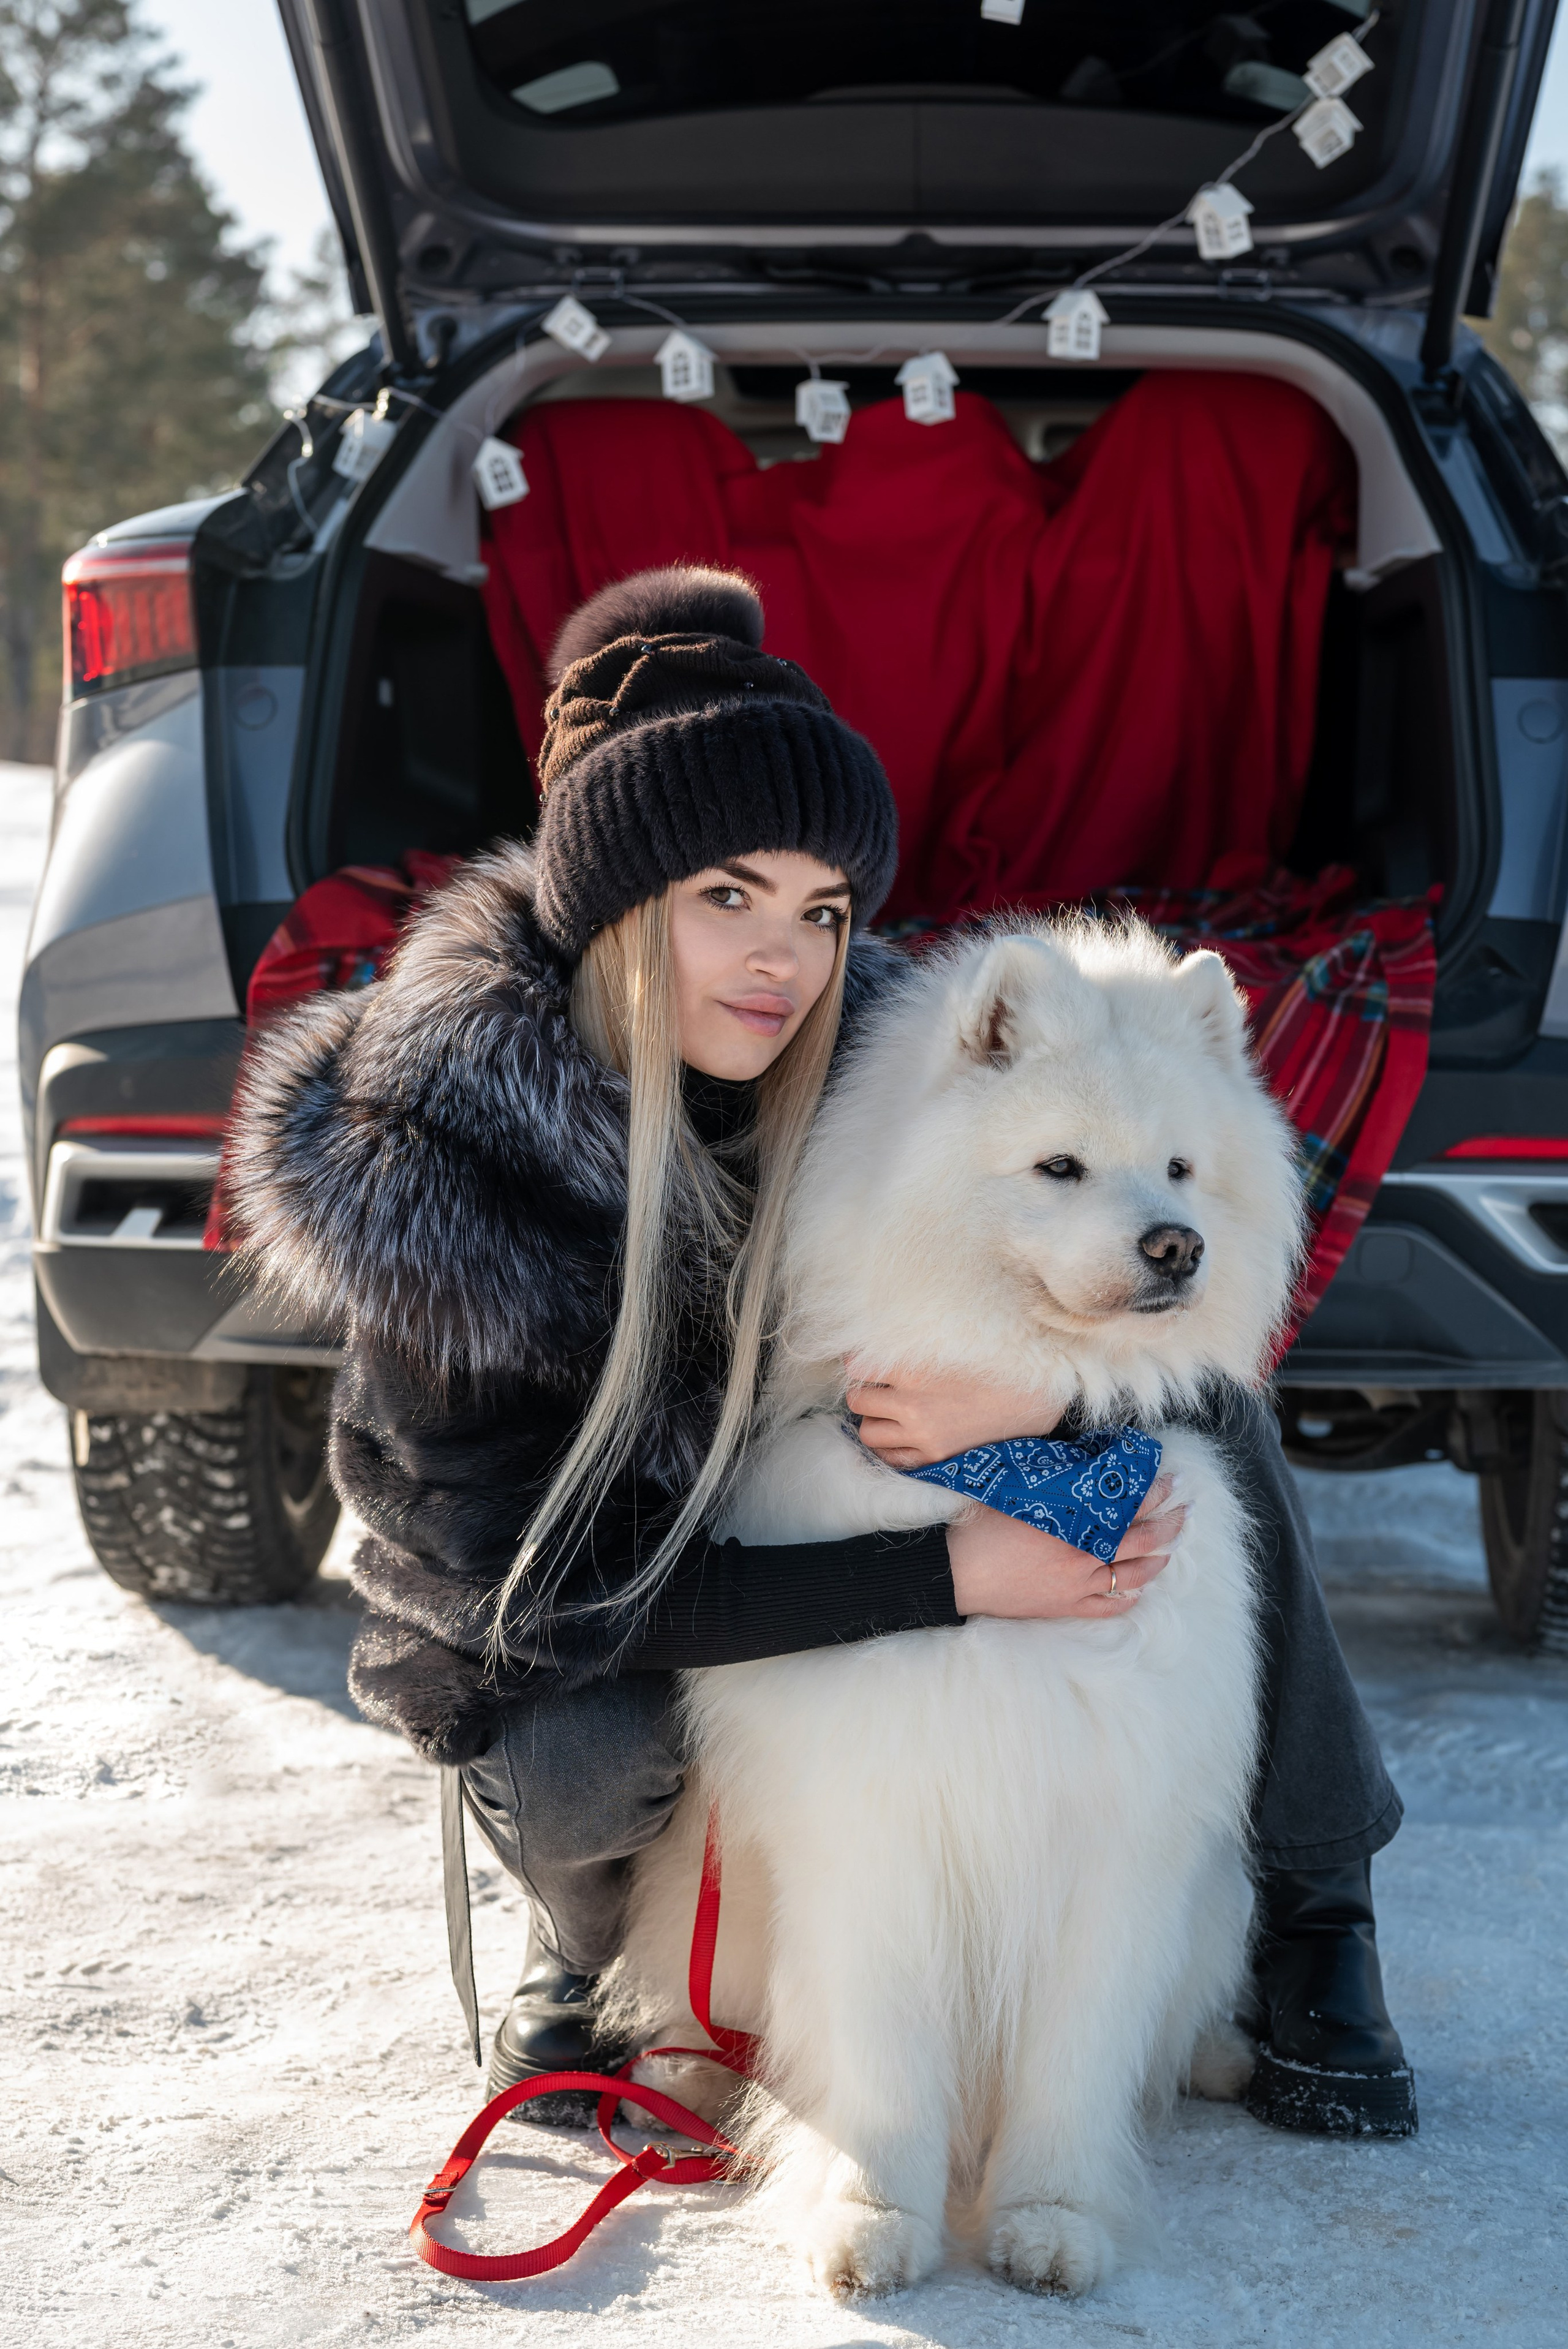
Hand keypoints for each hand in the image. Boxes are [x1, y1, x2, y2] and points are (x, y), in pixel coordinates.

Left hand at [846, 1363, 1059, 1467]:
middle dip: (865, 1391)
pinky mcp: (933, 1459)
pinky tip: (901, 1434)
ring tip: (890, 1412)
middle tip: (880, 1386)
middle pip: (856, 1400)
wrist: (1033, 1398)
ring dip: (874, 1420)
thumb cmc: (994, 1362)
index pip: (856, 1366)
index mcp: (915, 1369)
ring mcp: (922, 1437)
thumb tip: (874, 1337)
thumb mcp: (949, 1342)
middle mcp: (913, 1405)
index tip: (866, 1362)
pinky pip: (889, 1458)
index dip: (857, 1362)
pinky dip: (889, 1446)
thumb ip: (910, 1343)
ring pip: (867, 1432)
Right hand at [945, 1474, 1184, 1621]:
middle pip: (1142, 1541)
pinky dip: (1128, 1598)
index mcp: (1074, 1522)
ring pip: (1133, 1576)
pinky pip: (1108, 1607)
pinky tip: (1138, 1591)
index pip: (1129, 1505)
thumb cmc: (982, 1526)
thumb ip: (1059, 1484)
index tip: (1169, 1481)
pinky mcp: (1064, 1607)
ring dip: (1157, 1562)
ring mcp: (1077, 1585)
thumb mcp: (1022, 1492)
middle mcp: (1084, 1554)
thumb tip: (1084, 1469)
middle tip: (1183, 1512)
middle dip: (1168, 1524)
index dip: (1154, 1492)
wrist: (954, 1571)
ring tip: (1169, 1551)